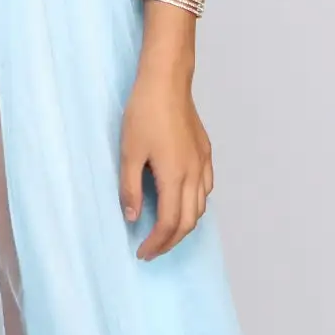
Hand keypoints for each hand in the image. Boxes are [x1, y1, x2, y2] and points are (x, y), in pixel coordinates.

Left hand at [119, 68, 213, 258]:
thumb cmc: (144, 113)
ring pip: (201, 207)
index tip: (142, 253)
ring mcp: (203, 162)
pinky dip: (195, 205)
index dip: (156, 243)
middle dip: (170, 241)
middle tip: (151, 250)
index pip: (169, 223)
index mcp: (175, 176)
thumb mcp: (129, 153)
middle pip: (189, 221)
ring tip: (164, 232)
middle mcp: (194, 174)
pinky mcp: (205, 152)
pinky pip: (206, 188)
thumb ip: (129, 189)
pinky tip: (182, 203)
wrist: (167, 81)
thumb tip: (132, 218)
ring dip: (184, 225)